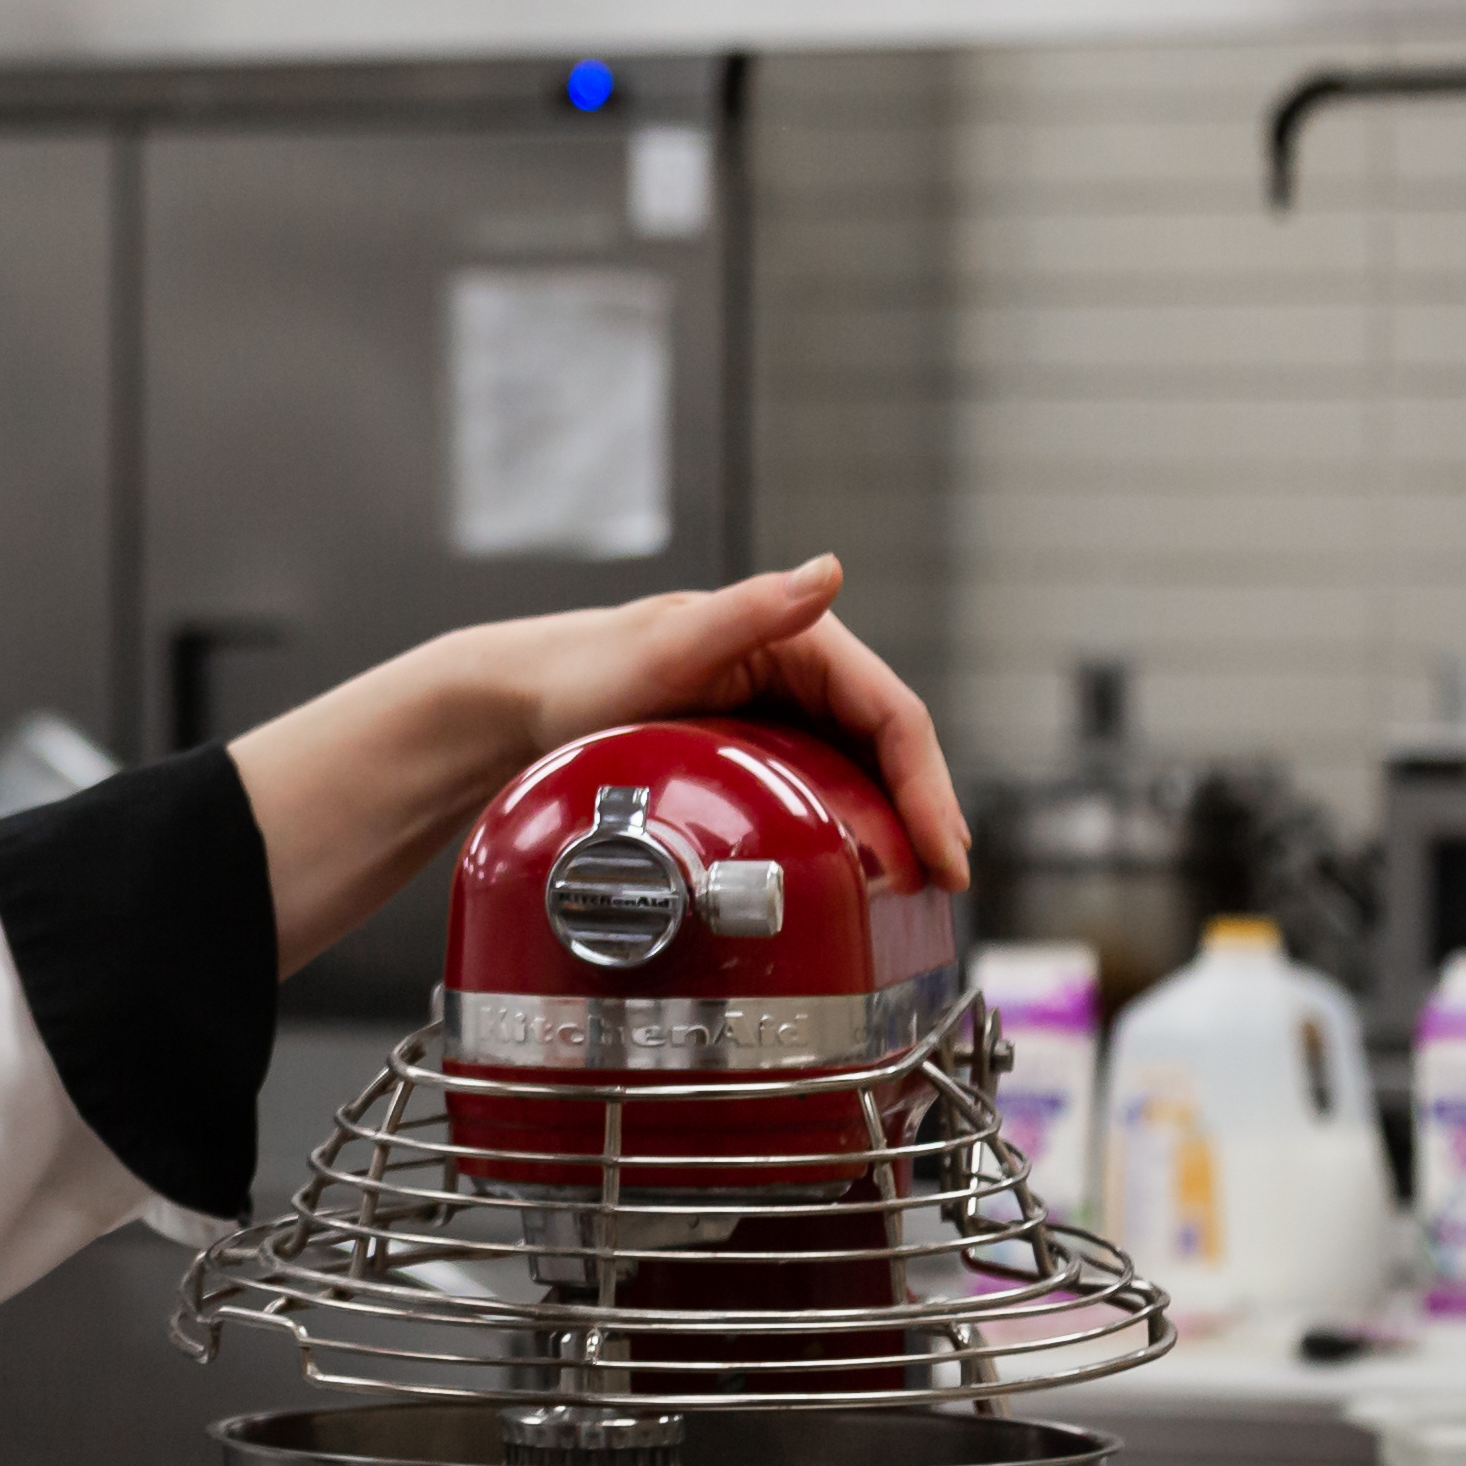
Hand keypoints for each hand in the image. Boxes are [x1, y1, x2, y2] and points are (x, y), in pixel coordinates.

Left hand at [494, 555, 969, 885]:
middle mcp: (799, 670)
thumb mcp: (667, 647)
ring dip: (898, 824)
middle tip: (946, 886)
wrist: (520, 705)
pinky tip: (860, 872)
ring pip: (864, 769)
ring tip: (918, 892)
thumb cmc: (583, 673)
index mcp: (798, 639)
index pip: (893, 713)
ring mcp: (779, 712)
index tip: (944, 852)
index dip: (929, 785)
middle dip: (926, 813)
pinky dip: (854, 827)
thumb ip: (748, 612)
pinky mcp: (756, 749)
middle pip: (889, 746)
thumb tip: (829, 573)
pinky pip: (824, 787)